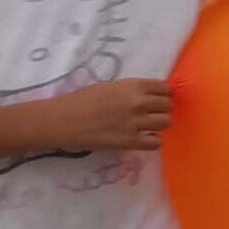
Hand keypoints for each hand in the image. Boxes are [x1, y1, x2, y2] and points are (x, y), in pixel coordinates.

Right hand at [39, 78, 171, 153]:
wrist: (60, 120)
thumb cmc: (81, 101)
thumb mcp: (110, 86)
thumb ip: (131, 90)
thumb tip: (149, 96)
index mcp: (133, 85)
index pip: (165, 88)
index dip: (161, 95)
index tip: (155, 101)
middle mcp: (138, 102)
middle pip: (168, 106)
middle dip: (160, 110)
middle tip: (148, 116)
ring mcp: (135, 122)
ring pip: (165, 123)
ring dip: (157, 126)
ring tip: (145, 128)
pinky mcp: (129, 141)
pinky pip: (156, 143)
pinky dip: (151, 142)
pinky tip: (141, 140)